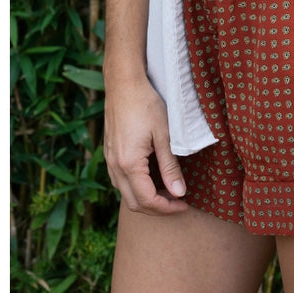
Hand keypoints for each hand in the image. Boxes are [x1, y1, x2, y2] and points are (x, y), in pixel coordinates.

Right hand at [103, 74, 189, 214]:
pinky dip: (136, 187)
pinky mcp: (109, 153)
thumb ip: (170, 167)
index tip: (184, 204)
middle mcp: (115, 166)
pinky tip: (152, 179)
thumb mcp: (164, 135)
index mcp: (129, 164)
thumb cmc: (145, 104)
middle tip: (178, 202)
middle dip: (157, 208)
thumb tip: (179, 192)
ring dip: (146, 199)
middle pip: (133, 203)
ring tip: (168, 191)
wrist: (124, 84)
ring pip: (125, 193)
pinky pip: (120, 181)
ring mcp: (109, 160)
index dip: (167, 208)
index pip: (147, 200)